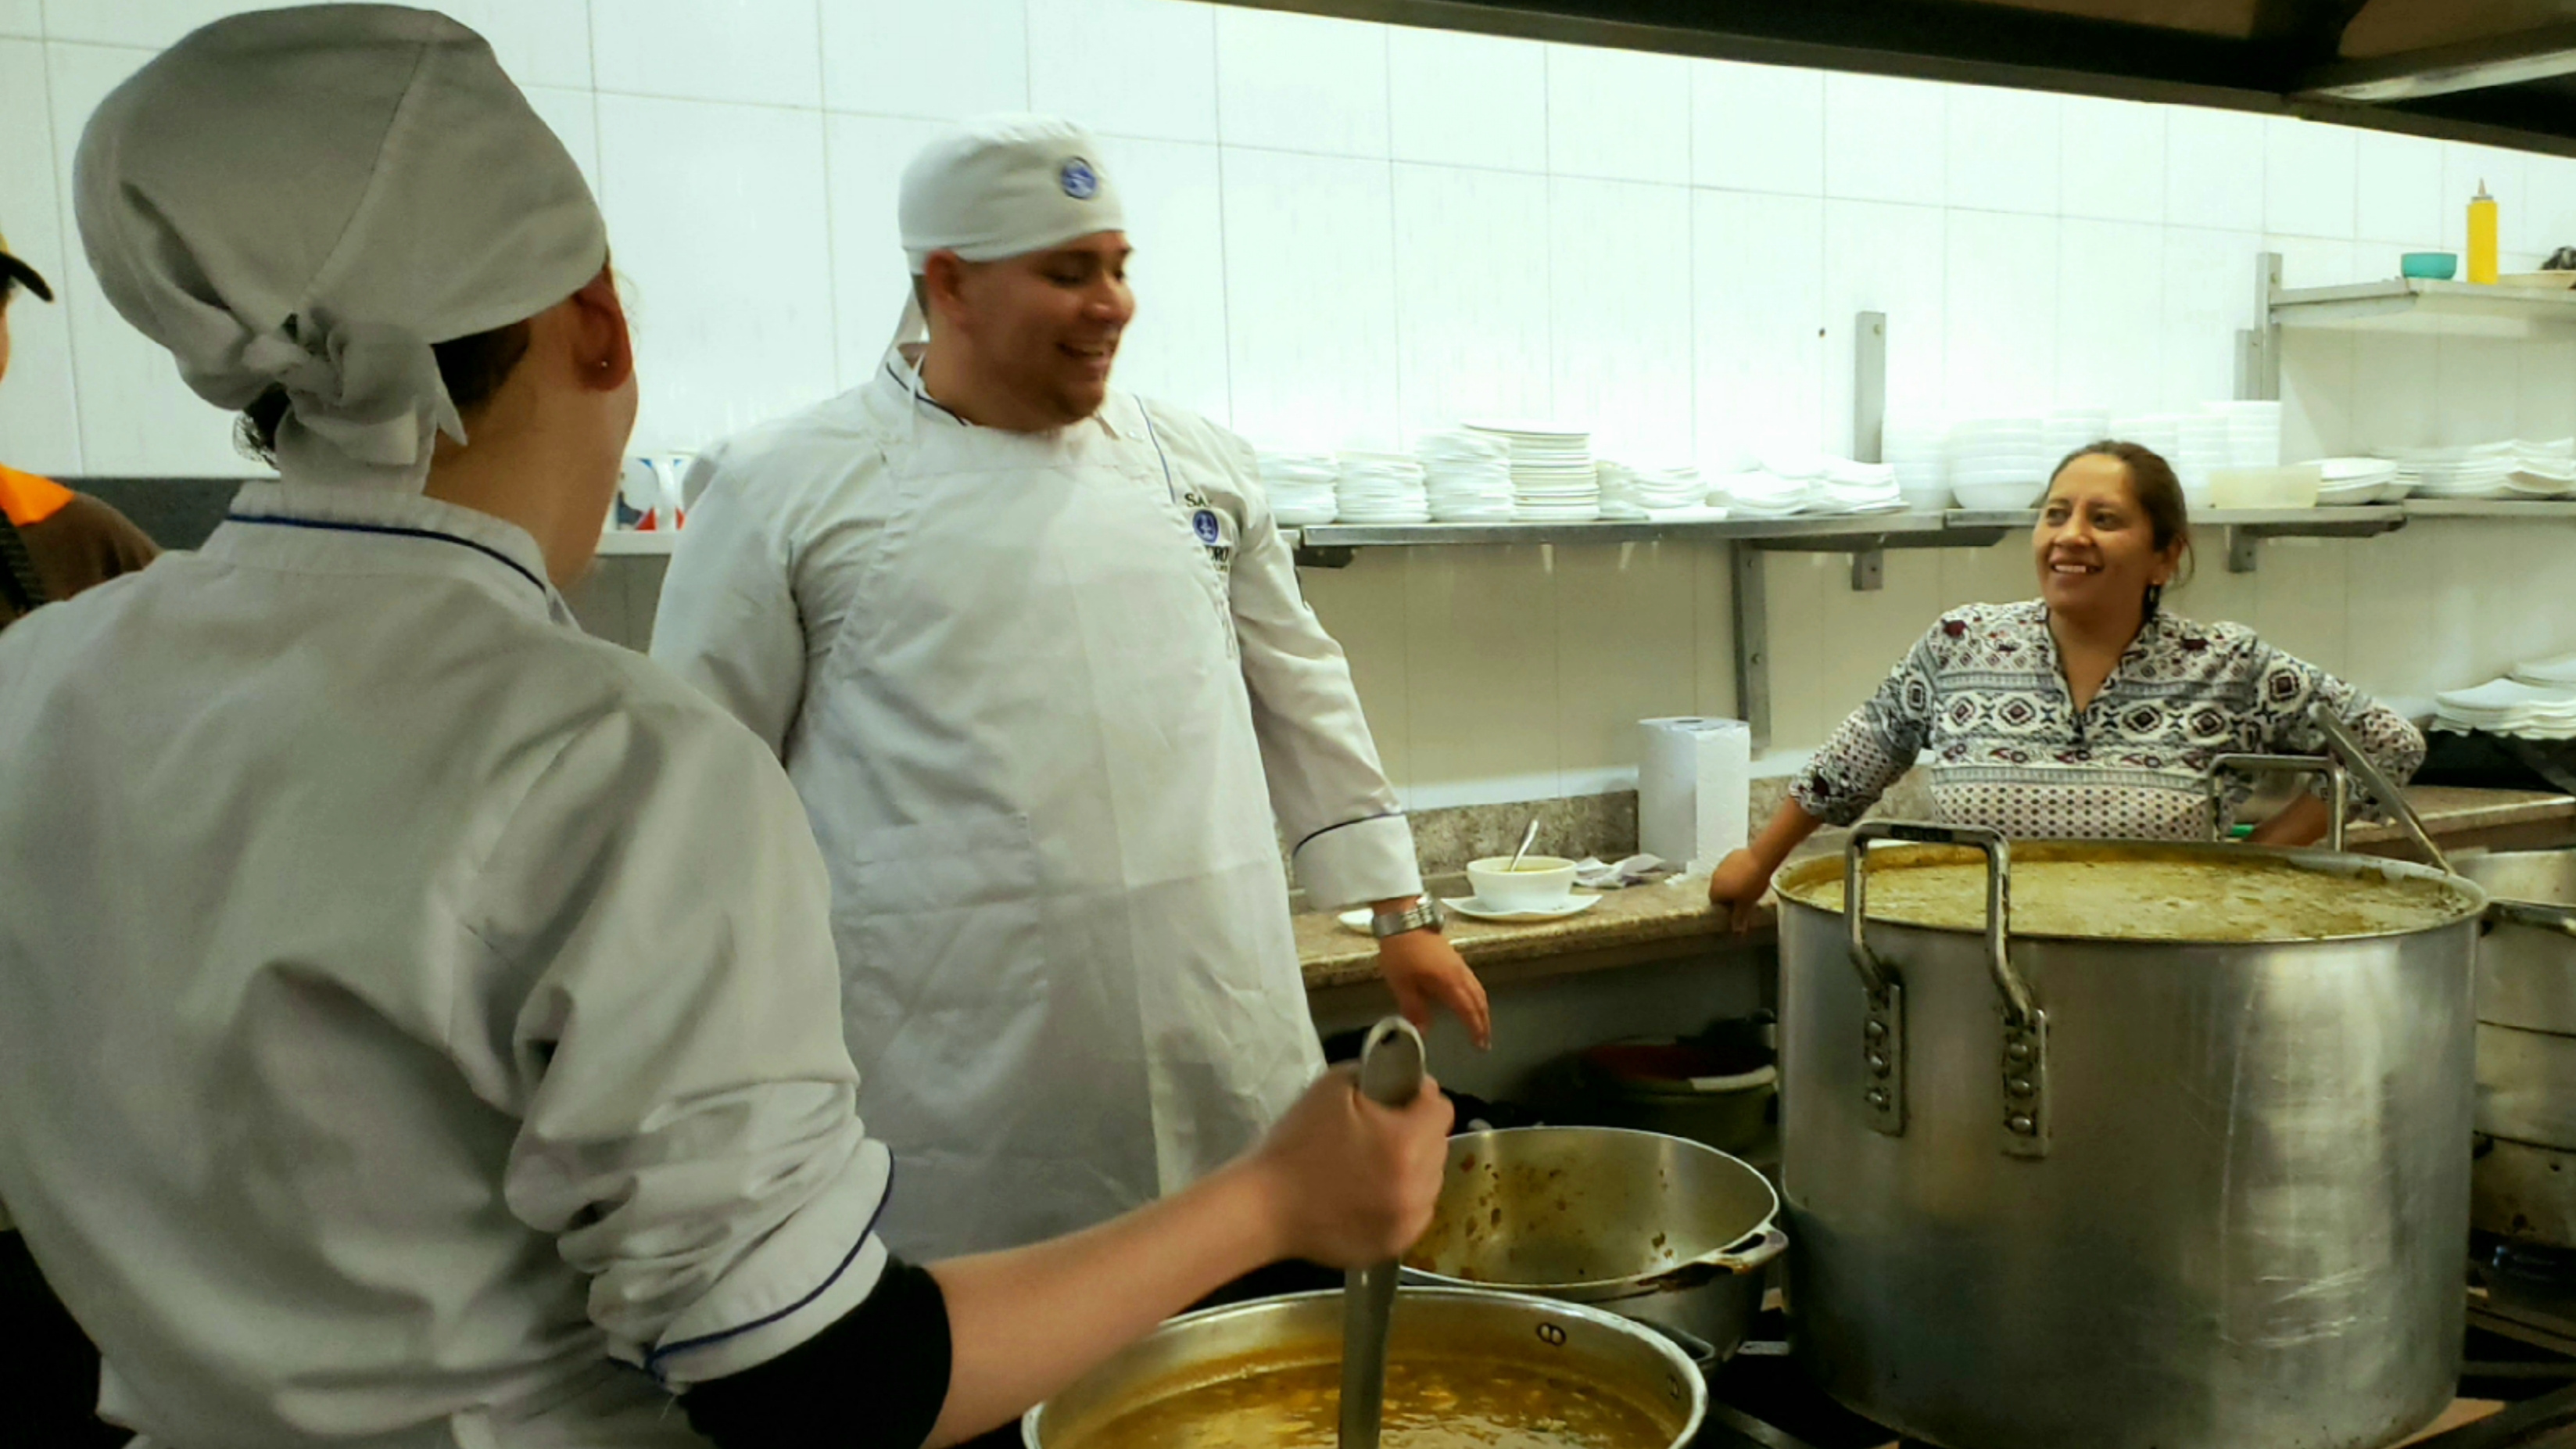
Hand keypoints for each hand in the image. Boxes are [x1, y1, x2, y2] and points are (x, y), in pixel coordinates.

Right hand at [1246, 1065, 1453, 1268]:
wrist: (1265, 1206)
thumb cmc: (1296, 1142)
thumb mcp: (1334, 1085)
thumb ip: (1380, 1073)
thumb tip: (1409, 1083)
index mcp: (1406, 1141)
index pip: (1442, 1108)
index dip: (1418, 1098)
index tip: (1395, 1100)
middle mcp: (1418, 1184)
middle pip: (1439, 1144)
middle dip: (1416, 1133)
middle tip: (1378, 1133)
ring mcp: (1409, 1220)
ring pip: (1431, 1180)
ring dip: (1414, 1168)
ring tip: (1374, 1167)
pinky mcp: (1396, 1245)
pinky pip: (1417, 1213)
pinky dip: (1403, 1201)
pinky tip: (1370, 1195)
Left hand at [1378, 928, 1491, 1049]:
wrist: (1404, 920)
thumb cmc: (1401, 953)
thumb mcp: (1402, 984)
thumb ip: (1414, 1009)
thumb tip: (1423, 1033)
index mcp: (1449, 983)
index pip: (1469, 1011)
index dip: (1476, 1029)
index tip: (1481, 1045)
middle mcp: (1460, 975)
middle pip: (1479, 1001)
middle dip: (1484, 1022)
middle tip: (1485, 1042)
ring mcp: (1459, 965)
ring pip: (1479, 991)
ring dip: (1482, 1010)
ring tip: (1481, 1025)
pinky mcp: (1455, 959)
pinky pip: (1473, 982)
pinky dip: (1477, 997)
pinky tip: (1470, 1002)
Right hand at [1707, 848, 1772, 935]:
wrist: (1761, 858)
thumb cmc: (1752, 883)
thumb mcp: (1747, 904)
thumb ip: (1739, 918)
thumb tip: (1737, 932)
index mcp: (1715, 890)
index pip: (1715, 902)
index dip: (1726, 906)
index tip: (1737, 907)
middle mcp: (1715, 877)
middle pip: (1719, 889)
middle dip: (1729, 894)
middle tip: (1744, 897)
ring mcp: (1722, 864)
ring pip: (1725, 877)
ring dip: (1733, 882)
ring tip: (1749, 885)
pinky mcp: (1731, 855)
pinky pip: (1731, 867)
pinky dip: (1738, 871)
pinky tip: (1750, 873)